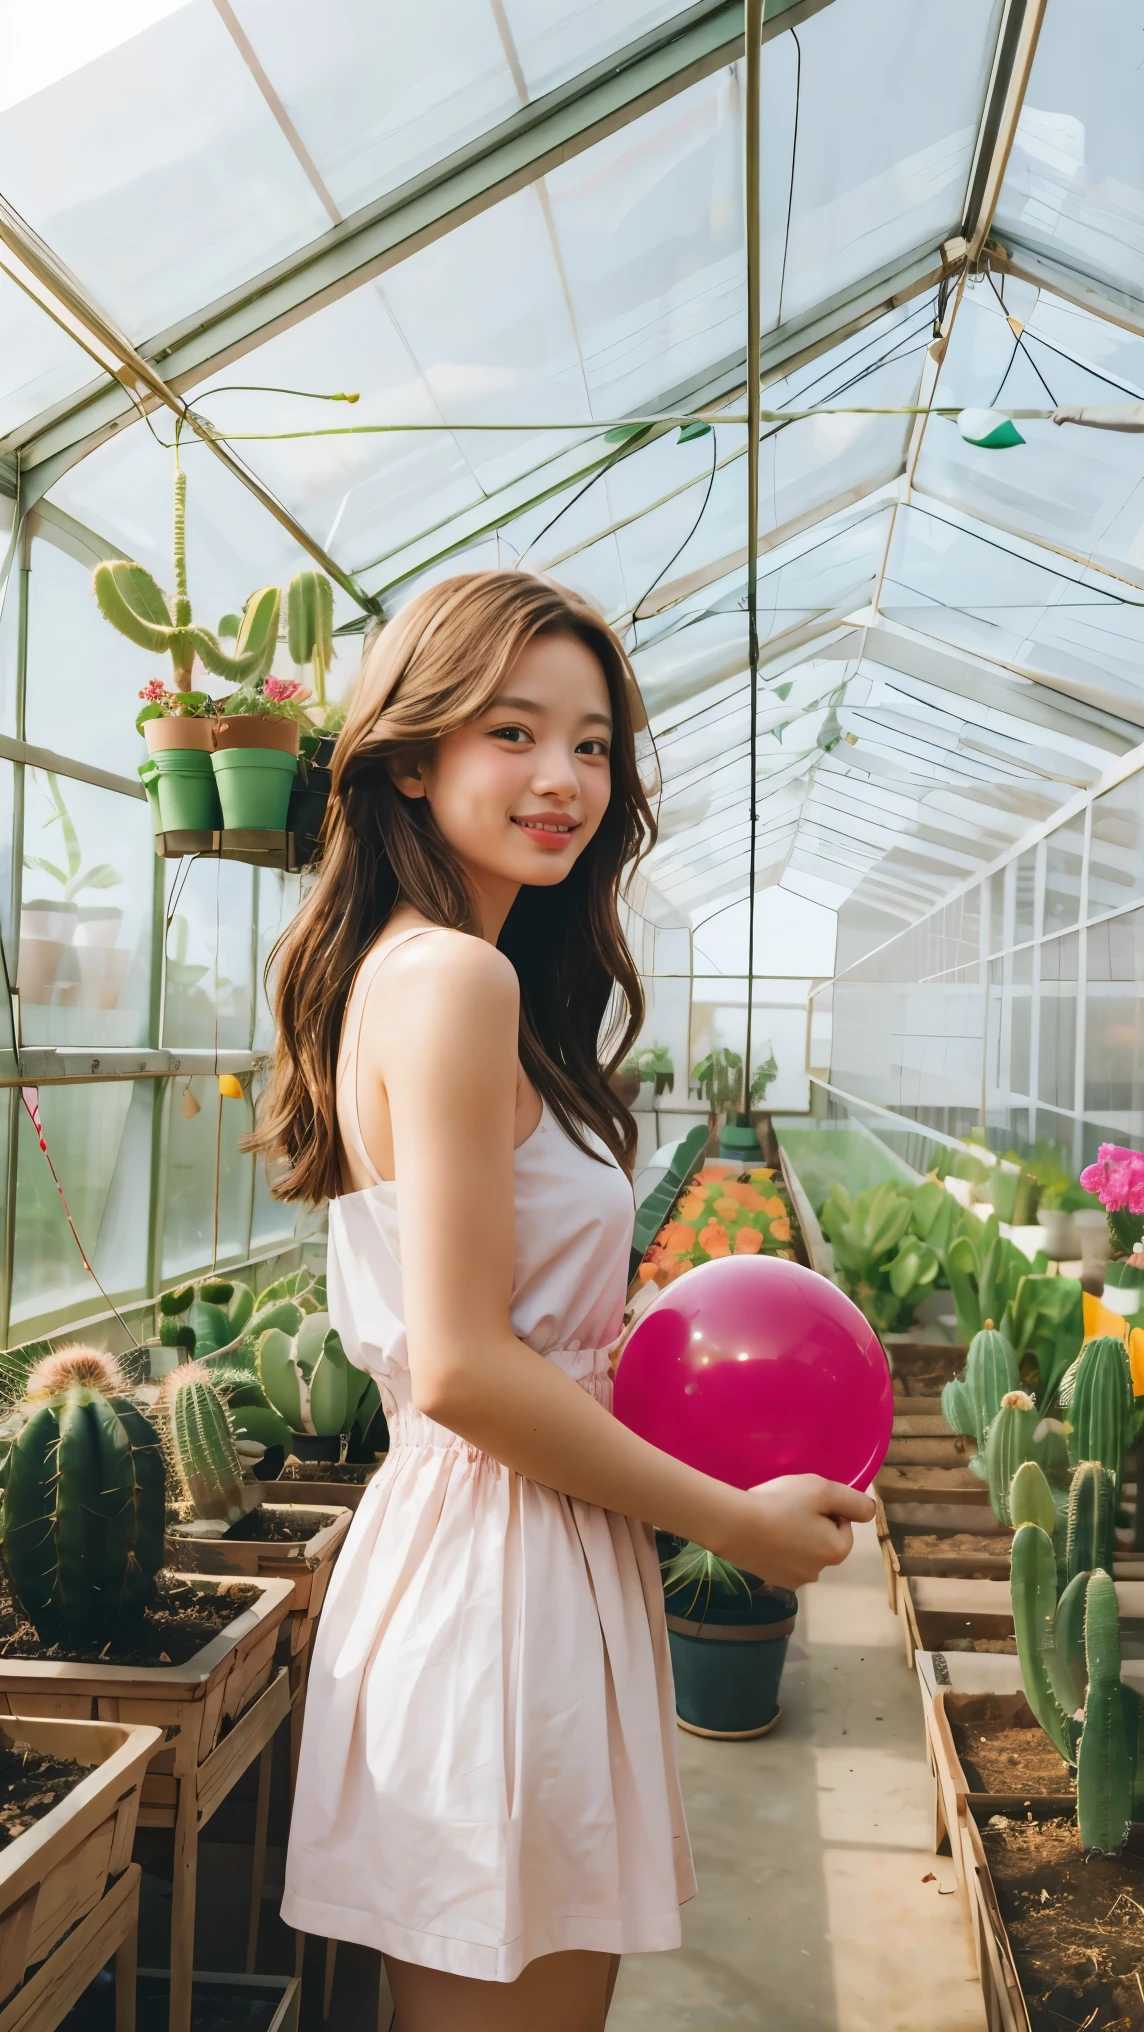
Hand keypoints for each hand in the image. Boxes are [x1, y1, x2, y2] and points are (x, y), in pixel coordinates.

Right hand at [718, 1475, 874, 1589]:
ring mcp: (794, 1581)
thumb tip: (870, 1511)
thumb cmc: (782, 1504)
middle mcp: (820, 1572)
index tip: (806, 1501)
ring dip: (794, 1538)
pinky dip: (777, 1548)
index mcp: (837, 1551)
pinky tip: (762, 1535)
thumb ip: (853, 1500)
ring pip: (803, 1551)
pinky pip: (783, 1560)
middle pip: (823, 1540)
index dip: (826, 1508)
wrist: (734, 1525)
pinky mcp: (773, 1581)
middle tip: (788, 1508)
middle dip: (811, 1525)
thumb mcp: (822, 1490)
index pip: (842, 1523)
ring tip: (772, 1520)